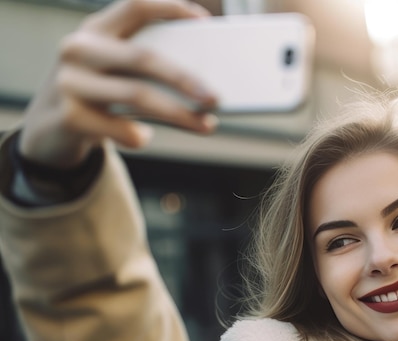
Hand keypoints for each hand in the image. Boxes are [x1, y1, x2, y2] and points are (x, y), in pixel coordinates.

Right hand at [18, 0, 218, 167]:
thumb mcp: (113, 73)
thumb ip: (145, 71)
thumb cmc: (95, 97)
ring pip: (138, 95)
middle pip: (143, 57)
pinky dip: (140, 136)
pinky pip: (123, 130)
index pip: (135, 6)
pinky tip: (142, 135)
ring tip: (206, 125)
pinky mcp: (70, 117)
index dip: (170, 8)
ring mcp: (71, 82)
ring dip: (179, 114)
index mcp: (96, 30)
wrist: (48, 130)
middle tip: (215, 97)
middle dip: (185, 78)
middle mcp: (80, 49)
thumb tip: (202, 88)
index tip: (204, 21)